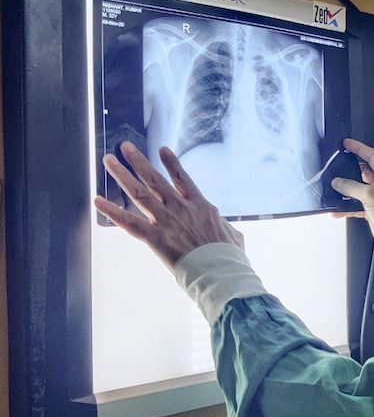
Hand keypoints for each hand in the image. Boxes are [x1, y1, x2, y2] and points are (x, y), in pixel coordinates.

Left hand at [94, 141, 243, 271]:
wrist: (220, 269)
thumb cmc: (230, 257)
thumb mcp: (233, 235)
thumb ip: (223, 226)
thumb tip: (222, 227)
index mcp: (200, 206)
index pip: (183, 179)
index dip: (172, 163)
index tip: (162, 150)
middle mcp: (180, 208)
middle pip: (155, 179)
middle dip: (138, 161)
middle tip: (125, 147)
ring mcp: (166, 220)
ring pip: (139, 192)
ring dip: (122, 174)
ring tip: (109, 160)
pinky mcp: (154, 237)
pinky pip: (128, 222)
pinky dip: (111, 210)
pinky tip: (97, 200)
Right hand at [331, 138, 373, 245]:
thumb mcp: (371, 195)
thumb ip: (352, 187)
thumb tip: (339, 182)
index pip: (372, 155)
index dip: (359, 148)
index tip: (347, 143)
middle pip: (363, 170)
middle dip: (350, 168)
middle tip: (338, 163)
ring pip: (358, 187)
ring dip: (347, 188)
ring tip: (335, 185)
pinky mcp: (372, 208)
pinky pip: (355, 203)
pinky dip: (346, 205)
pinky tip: (337, 209)